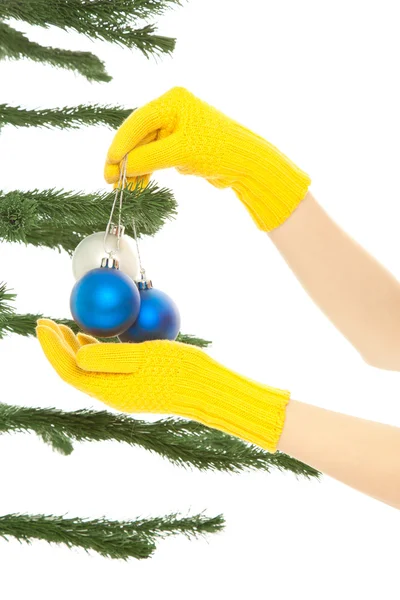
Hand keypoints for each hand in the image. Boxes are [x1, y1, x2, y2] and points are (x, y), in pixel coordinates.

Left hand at [36, 318, 289, 450]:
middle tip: (46, 322)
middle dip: (58, 347)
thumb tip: (78, 352)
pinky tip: (94, 339)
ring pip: (89, 370)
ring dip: (74, 349)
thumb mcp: (144, 358)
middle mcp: (113, 394)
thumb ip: (109, 356)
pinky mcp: (136, 387)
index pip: (69, 369)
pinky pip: (105, 370)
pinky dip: (94, 353)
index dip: (51, 348)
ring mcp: (125, 392)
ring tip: (64, 328)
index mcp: (111, 389)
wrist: (209, 390)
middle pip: (75, 371)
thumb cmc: (180, 370)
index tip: (41, 324)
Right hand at [104, 86, 310, 231]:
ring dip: (134, 170)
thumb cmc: (217, 150)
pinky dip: (147, 171)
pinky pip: (156, 157)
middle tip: (110, 181)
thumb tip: (121, 167)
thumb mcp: (180, 152)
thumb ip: (148, 158)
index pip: (137, 121)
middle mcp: (172, 111)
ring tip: (123, 190)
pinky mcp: (180, 146)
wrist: (246, 164)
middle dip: (125, 160)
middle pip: (139, 136)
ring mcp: (176, 129)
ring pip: (146, 149)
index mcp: (172, 102)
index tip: (109, 164)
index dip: (121, 143)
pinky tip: (138, 186)